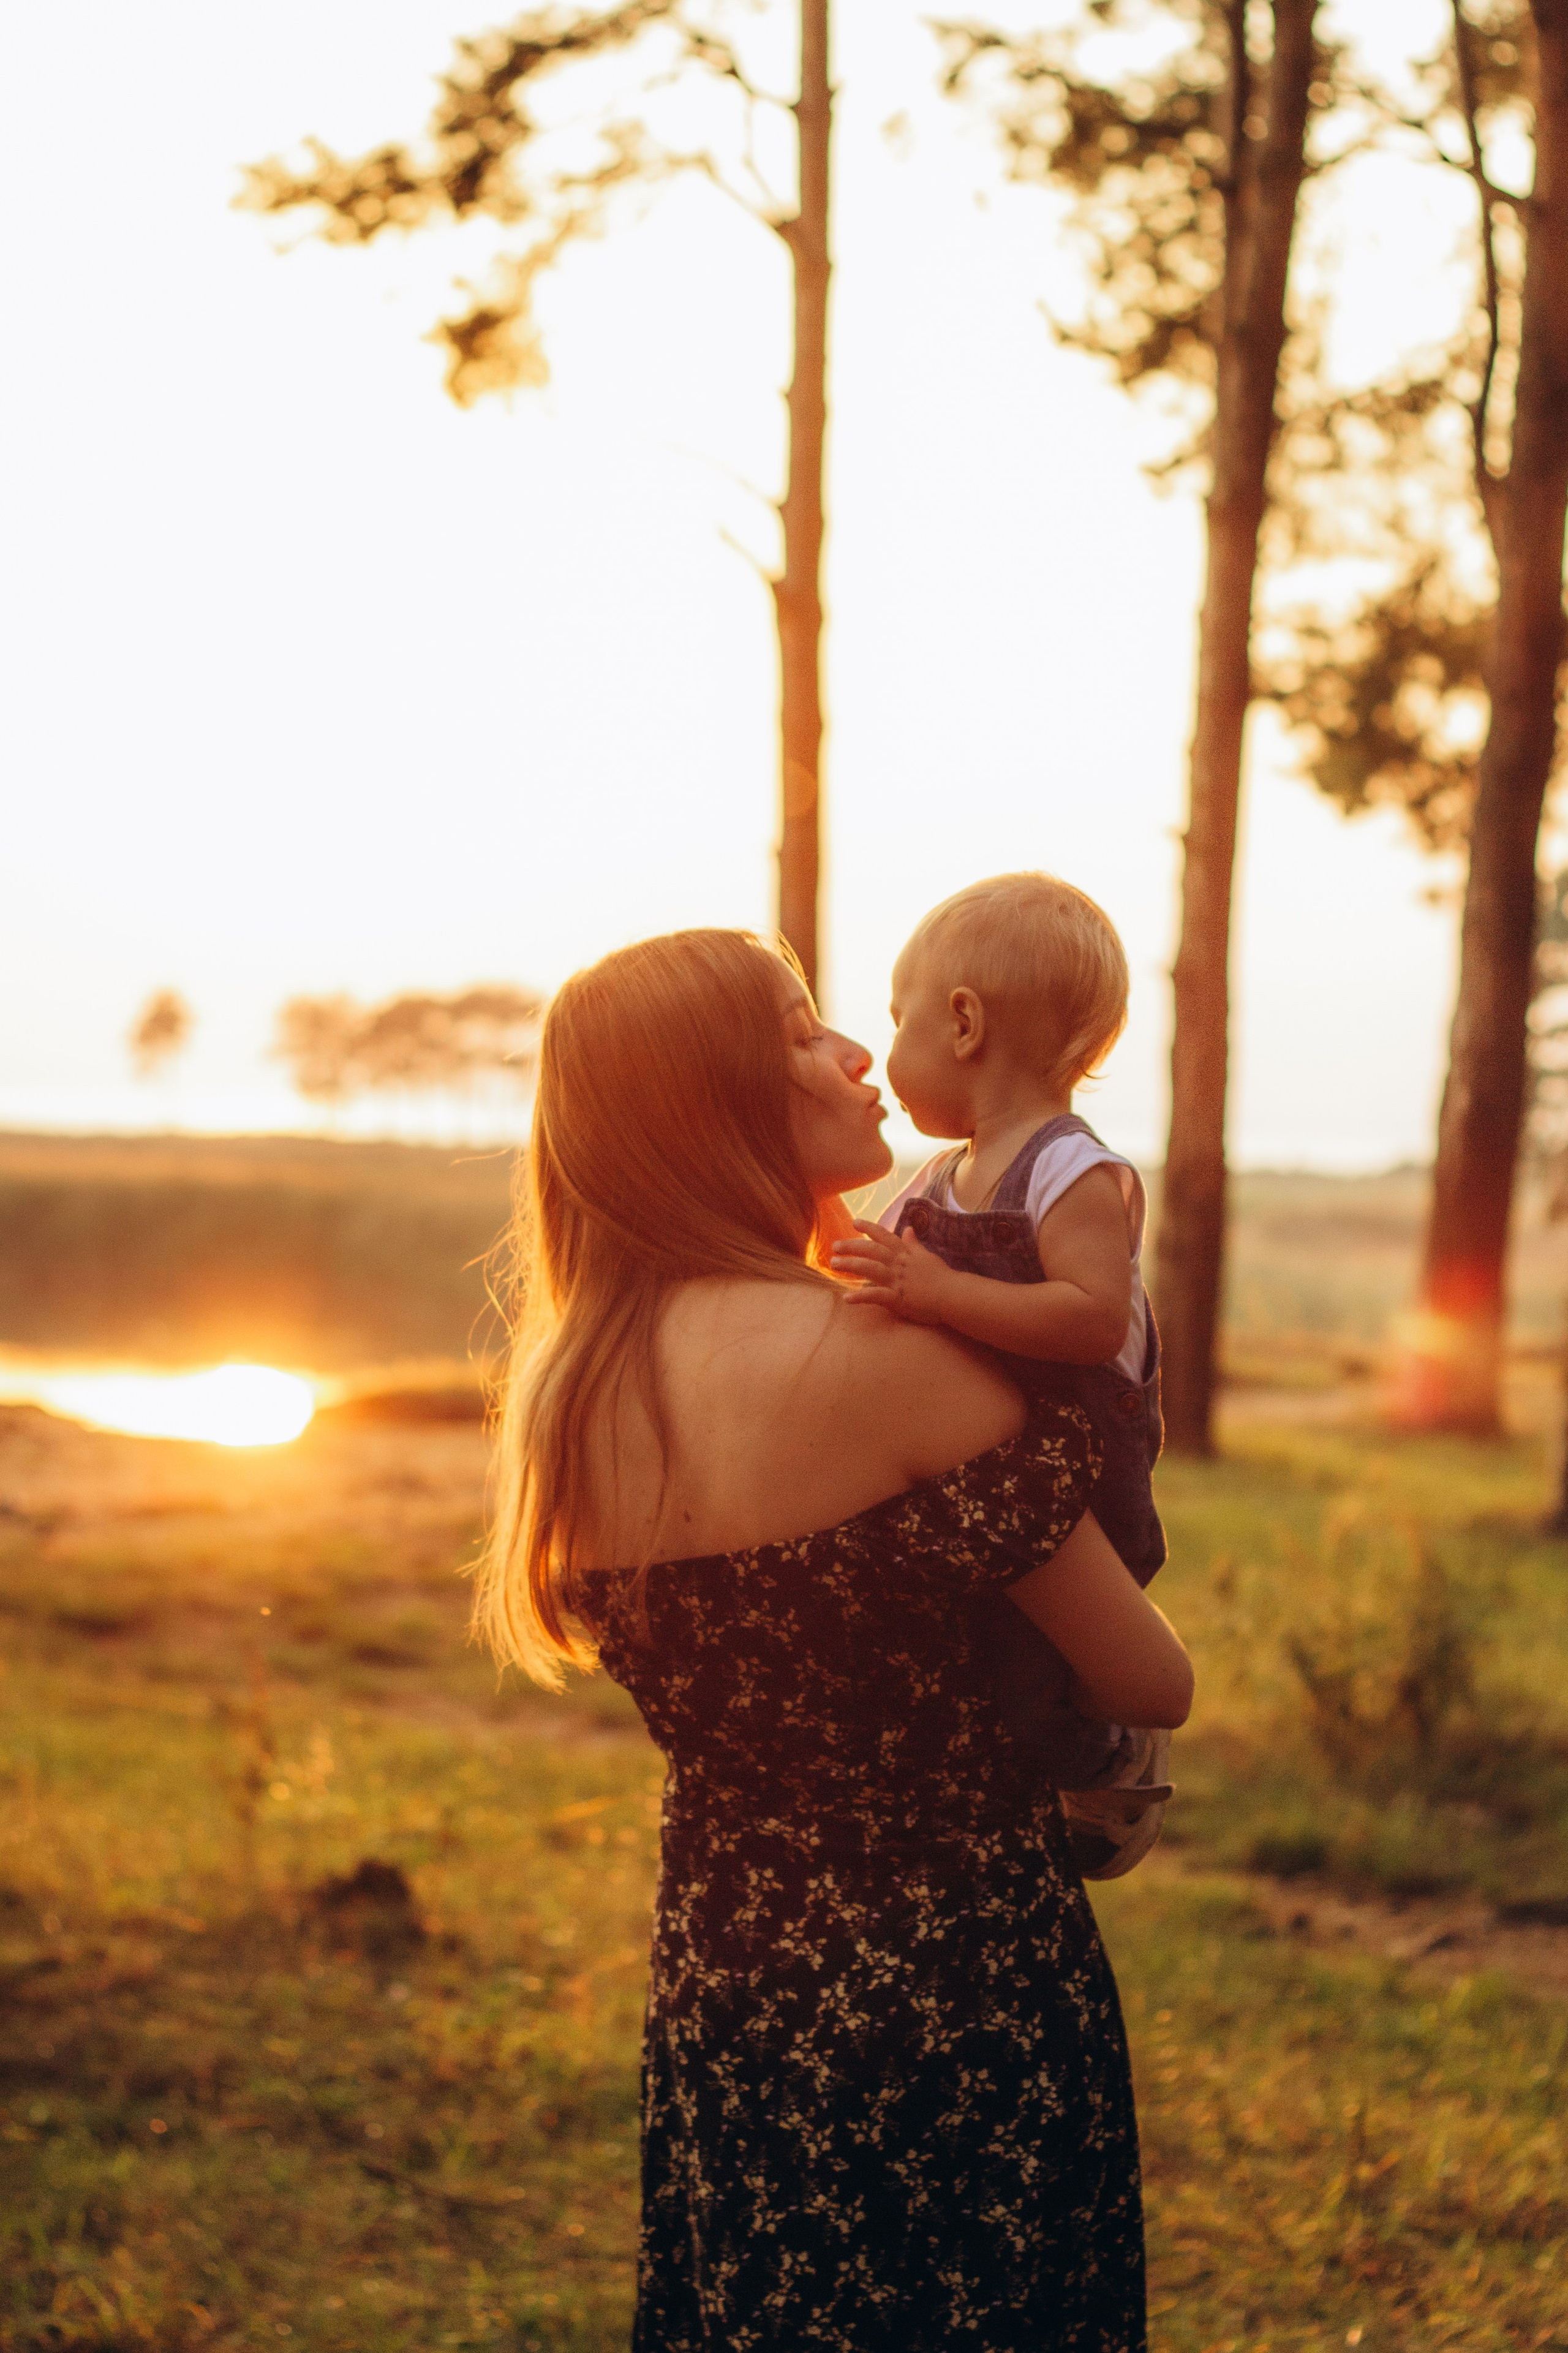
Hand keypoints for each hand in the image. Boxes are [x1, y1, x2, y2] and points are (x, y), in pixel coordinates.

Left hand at [829, 1219, 955, 1325]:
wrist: (953, 1295)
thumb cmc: (942, 1277)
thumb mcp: (927, 1256)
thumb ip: (913, 1244)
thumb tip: (908, 1229)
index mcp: (905, 1253)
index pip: (884, 1236)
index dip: (869, 1228)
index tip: (854, 1222)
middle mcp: (898, 1264)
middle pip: (871, 1251)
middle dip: (852, 1246)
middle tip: (835, 1246)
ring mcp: (897, 1281)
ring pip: (869, 1269)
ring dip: (850, 1266)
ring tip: (834, 1265)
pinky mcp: (898, 1299)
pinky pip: (875, 1296)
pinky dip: (860, 1297)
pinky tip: (847, 1298)